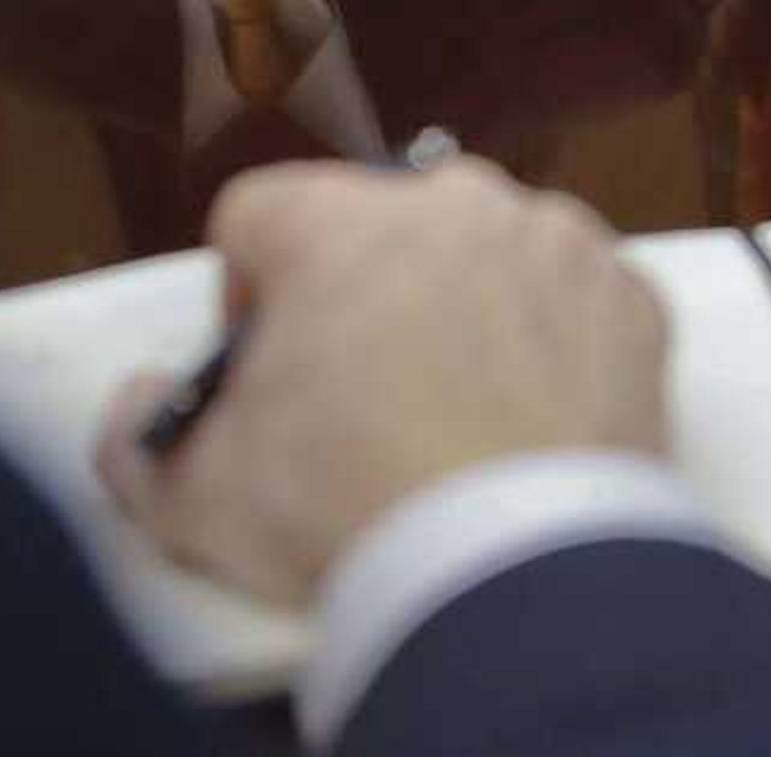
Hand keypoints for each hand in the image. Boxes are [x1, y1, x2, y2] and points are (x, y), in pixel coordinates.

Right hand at [95, 158, 670, 609]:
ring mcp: (560, 243)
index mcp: (340, 222)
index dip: (245, 291)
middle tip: (359, 394)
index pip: (261, 212)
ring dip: (464, 308)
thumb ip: (136, 433)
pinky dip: (553, 345)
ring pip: (489, 254)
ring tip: (451, 414)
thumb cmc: (345, 511)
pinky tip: (528, 419)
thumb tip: (139, 402)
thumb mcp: (190, 493)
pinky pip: (574, 303)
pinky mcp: (635, 299)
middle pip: (384, 227)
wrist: (514, 566)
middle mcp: (458, 204)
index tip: (262, 365)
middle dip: (363, 292)